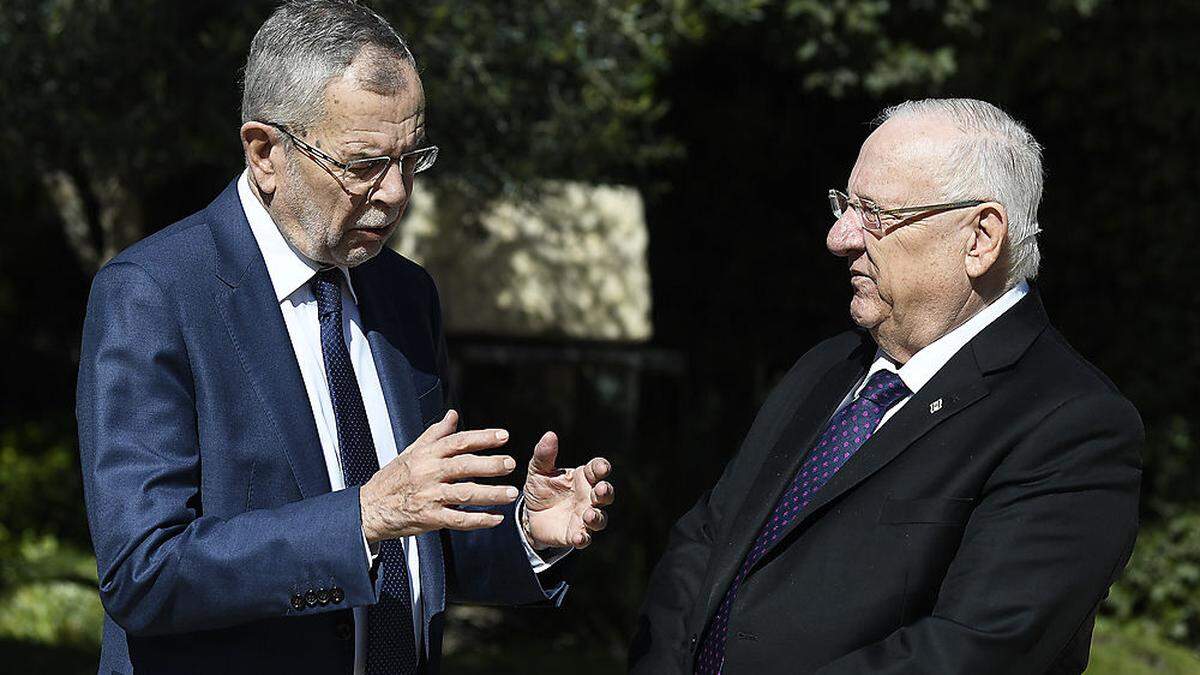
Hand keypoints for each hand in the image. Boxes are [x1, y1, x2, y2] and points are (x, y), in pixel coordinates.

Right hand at [360, 410, 517, 542]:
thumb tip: (453, 415)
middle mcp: (429, 473)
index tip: (503, 436)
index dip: (482, 438)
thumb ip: (435, 433)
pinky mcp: (430, 518)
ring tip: (511, 493)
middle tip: (510, 463)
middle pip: (464, 465)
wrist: (369, 508)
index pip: (458, 442)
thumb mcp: (411, 451)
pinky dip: (479, 520)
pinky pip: (459, 519)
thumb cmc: (392, 479)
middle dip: (490, 464)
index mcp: (426, 455)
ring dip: (491, 494)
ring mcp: (430, 496)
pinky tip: (495, 519)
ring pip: (466, 493)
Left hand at [521, 432, 613, 549]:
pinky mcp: (575, 534)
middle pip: (605, 494)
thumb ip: (544, 454)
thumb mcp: (538, 470)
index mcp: (582, 477)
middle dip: (606, 492)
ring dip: (597, 516)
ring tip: (588, 514)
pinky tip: (579, 537)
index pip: (598, 470)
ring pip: (600, 518)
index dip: (601, 468)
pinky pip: (584, 538)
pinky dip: (583, 538)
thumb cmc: (541, 488)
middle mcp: (588, 497)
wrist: (529, 515)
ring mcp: (584, 517)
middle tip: (600, 490)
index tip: (601, 467)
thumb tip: (550, 434)